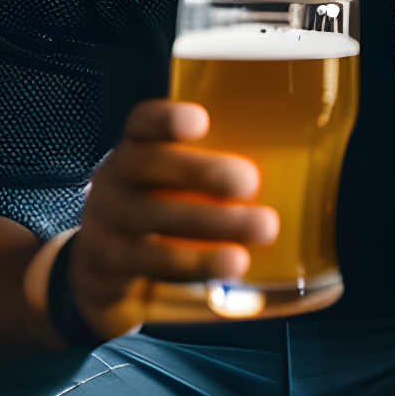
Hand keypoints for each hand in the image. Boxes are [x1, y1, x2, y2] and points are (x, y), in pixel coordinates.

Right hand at [69, 99, 278, 339]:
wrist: (95, 277)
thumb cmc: (155, 215)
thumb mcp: (167, 185)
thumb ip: (210, 172)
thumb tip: (299, 162)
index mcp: (133, 152)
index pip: (141, 123)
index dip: (166, 119)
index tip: (201, 119)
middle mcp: (113, 185)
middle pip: (145, 167)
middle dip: (201, 172)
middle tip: (250, 182)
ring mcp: (106, 231)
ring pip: (151, 225)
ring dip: (206, 232)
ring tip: (255, 238)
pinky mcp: (113, 274)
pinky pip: (151, 271)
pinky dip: (194, 268)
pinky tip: (230, 269)